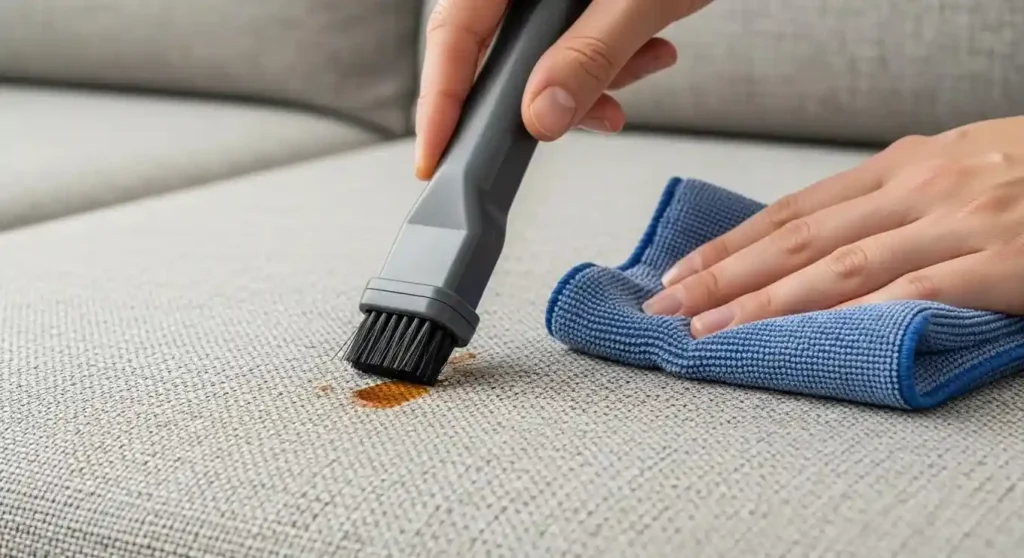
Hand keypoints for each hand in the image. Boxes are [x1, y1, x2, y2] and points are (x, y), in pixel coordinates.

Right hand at [414, 0, 711, 179]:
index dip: (440, 99)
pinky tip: (650, 51)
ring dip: (588, 80)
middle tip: (556, 130)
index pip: (453, 31)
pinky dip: (609, 60)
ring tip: (639, 68)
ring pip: (539, 53)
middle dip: (537, 96)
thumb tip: (542, 115)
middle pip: (492, 48)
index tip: (435, 154)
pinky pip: (573, 40)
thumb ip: (591, 56)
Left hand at [643, 116, 1023, 337]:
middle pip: (799, 238)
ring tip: (711, 331)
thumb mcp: (954, 170)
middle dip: (725, 276)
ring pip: (840, 267)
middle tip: (668, 307)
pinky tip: (807, 341)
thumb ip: (890, 202)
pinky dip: (853, 318)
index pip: (793, 211)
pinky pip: (913, 293)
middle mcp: (918, 188)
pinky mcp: (998, 262)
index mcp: (902, 166)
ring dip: (767, 302)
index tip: (680, 272)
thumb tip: (817, 240)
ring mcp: (958, 222)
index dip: (730, 244)